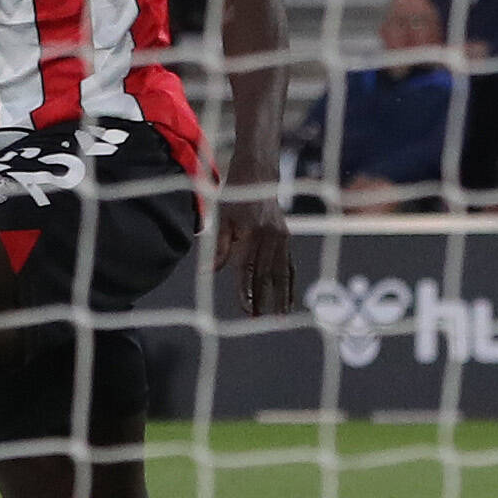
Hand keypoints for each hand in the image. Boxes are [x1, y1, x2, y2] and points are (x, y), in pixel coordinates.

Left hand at [213, 180, 294, 317]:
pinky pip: (289, 265)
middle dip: (263, 299)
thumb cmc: (234, 197)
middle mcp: (270, 236)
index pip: (248, 268)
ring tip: (280, 318)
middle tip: (258, 320)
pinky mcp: (287, 238)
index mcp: (252, 232)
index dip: (246, 290)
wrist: (258, 176)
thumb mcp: (221, 218)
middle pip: (266, 274)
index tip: (245, 309)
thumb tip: (208, 272)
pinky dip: (289, 284)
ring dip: (281, 296)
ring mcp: (282, 237)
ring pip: (282, 272)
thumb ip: (218, 247)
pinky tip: (288, 300)